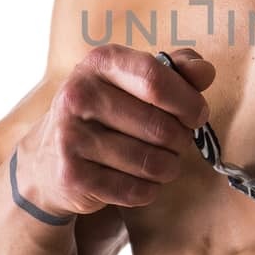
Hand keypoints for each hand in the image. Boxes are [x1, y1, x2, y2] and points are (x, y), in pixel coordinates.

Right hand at [14, 44, 213, 217]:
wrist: (49, 158)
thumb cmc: (108, 113)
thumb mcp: (136, 81)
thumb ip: (176, 71)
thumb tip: (205, 71)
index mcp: (99, 63)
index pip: (156, 79)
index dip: (187, 102)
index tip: (197, 115)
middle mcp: (78, 95)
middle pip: (160, 127)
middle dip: (181, 141)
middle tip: (176, 143)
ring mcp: (70, 137)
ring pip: (152, 163)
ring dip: (168, 168)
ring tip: (160, 162)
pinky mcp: (72, 176)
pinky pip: (136, 191)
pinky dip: (149, 190)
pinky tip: (139, 180)